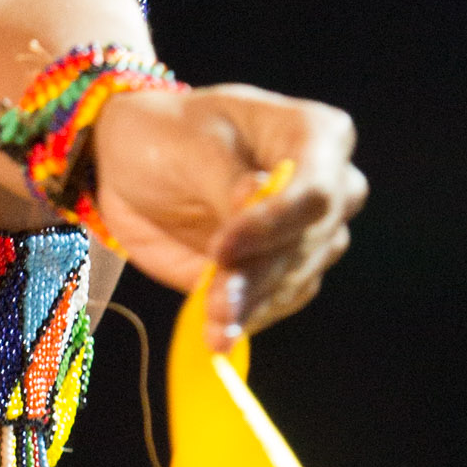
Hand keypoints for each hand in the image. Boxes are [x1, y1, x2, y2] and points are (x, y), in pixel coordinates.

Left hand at [85, 81, 364, 343]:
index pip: (316, 189)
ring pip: (296, 278)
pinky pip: (276, 302)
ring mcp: (308, 234)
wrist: (137, 166)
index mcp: (317, 135)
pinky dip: (245, 319)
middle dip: (261, 274)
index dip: (276, 223)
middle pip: (311, 241)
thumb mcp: (187, 143)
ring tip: (214, 324)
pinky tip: (218, 333)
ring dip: (252, 304)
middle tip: (217, 302)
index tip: (226, 247)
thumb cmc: (168, 133)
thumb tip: (254, 197)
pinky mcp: (280, 273)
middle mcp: (329, 187)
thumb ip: (224, 177)